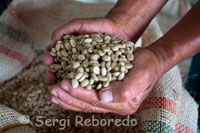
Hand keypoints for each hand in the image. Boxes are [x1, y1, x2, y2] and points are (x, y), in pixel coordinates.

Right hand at [43, 17, 136, 81]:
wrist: (118, 28)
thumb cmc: (97, 26)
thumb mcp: (78, 25)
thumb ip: (63, 31)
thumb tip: (50, 44)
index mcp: (72, 53)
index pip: (58, 60)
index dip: (51, 62)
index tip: (47, 62)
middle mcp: (79, 63)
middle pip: (64, 71)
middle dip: (55, 74)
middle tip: (50, 77)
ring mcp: (89, 69)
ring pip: (76, 79)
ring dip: (67, 82)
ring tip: (60, 84)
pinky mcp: (100, 74)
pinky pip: (91, 80)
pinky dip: (84, 85)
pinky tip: (79, 88)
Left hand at [48, 48, 163, 114]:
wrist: (150, 61)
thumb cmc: (146, 66)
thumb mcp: (141, 75)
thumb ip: (125, 89)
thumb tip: (104, 97)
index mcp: (122, 104)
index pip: (95, 101)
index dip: (78, 93)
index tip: (64, 84)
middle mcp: (114, 104)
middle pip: (87, 104)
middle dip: (68, 97)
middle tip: (53, 90)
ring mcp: (109, 100)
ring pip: (84, 102)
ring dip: (68, 98)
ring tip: (53, 92)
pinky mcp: (105, 92)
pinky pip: (87, 96)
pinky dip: (74, 94)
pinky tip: (64, 90)